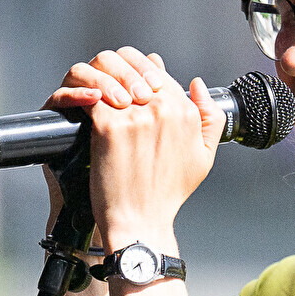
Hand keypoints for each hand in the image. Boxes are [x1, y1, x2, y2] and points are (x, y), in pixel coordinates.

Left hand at [49, 47, 216, 252]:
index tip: (131, 94)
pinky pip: (94, 98)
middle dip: (123, 78)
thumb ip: (211, 118)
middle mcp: (163, 110)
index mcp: (186, 114)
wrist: (140, 221)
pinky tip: (83, 108)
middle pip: (137, 75)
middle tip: (111, 91)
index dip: (144, 82)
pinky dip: (86, 100)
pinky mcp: (109, 126)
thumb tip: (196, 84)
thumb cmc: (167, 194)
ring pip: (114, 81)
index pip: (162, 77)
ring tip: (96, 95)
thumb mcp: (204, 157)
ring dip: (103, 84)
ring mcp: (135, 116)